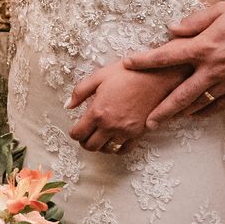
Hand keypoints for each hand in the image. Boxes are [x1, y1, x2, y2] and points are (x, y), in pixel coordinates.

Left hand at [67, 63, 183, 155]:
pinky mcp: (139, 134)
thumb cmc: (128, 73)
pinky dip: (117, 148)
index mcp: (98, 112)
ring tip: (99, 136)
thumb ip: (80, 92)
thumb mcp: (99, 76)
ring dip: (100, 146)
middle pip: (90, 146)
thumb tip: (68, 105)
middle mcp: (111, 126)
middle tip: (86, 134)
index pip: (78, 134)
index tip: (75, 129)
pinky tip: (114, 140)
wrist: (156, 76)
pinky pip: (124, 150)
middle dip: (84, 141)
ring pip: (107, 150)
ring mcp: (126, 132)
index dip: (74, 133)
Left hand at [122, 0, 224, 128]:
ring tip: (165, 121)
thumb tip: (171, 29)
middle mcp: (212, 69)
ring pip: (198, 104)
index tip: (127, 64)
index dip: (145, 61)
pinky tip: (194, 115)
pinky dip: (204, 112)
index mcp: (204, 47)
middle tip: (146, 122)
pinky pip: (218, 106)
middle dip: (162, 110)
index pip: (167, 56)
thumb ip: (194, 22)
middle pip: (180, 95)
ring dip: (180, 114)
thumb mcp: (220, 11)